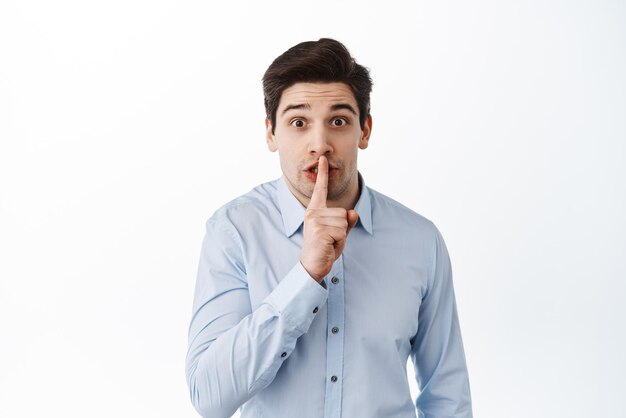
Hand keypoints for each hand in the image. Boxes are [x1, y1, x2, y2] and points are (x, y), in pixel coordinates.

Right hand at [300, 155, 358, 281]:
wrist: (313, 266)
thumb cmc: (324, 249)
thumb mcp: (338, 233)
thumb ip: (347, 222)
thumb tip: (353, 213)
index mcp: (315, 211)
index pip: (320, 190)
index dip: (323, 174)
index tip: (323, 159)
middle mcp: (313, 213)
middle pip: (343, 213)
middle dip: (343, 229)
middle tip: (330, 239)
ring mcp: (315, 221)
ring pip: (344, 221)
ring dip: (341, 235)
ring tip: (329, 242)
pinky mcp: (319, 229)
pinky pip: (342, 231)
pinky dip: (340, 241)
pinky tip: (328, 245)